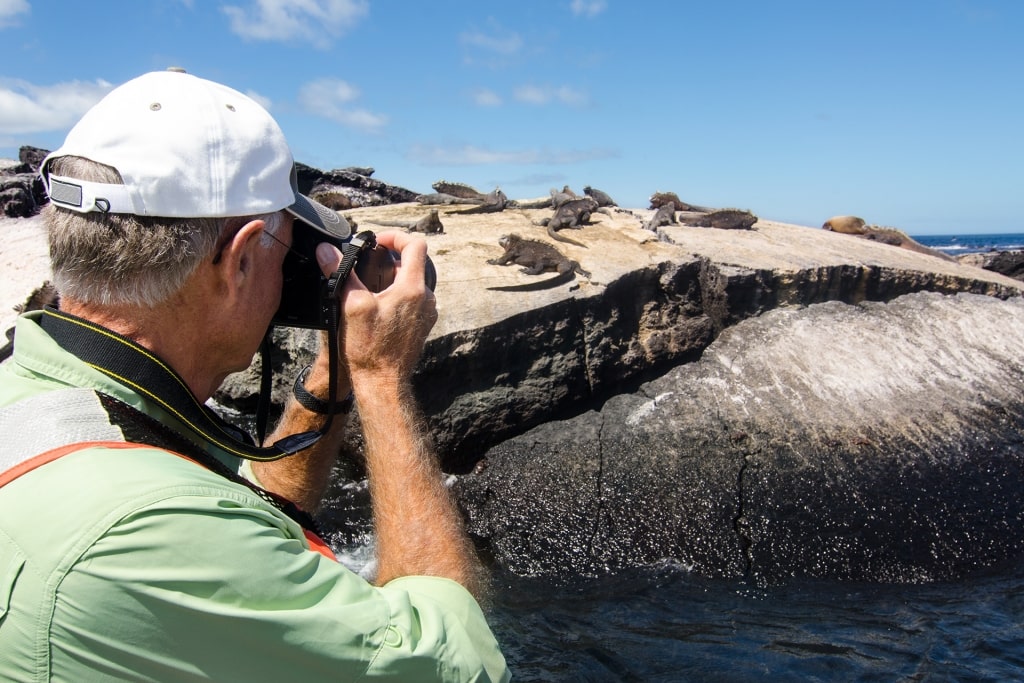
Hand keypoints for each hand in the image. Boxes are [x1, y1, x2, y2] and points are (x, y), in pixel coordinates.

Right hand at [316, 231, 437, 388]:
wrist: (383, 383)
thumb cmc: (370, 349)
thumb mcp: (351, 306)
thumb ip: (340, 273)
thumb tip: (327, 251)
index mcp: (413, 288)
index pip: (416, 244)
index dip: (395, 236)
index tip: (377, 242)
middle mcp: (426, 299)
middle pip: (413, 263)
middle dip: (389, 258)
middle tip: (367, 263)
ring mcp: (426, 313)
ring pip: (412, 282)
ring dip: (392, 278)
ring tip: (369, 286)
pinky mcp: (421, 325)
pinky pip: (412, 300)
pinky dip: (396, 295)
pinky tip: (377, 307)